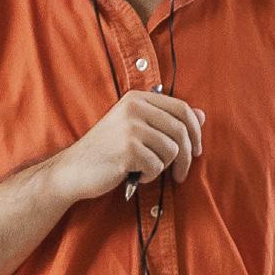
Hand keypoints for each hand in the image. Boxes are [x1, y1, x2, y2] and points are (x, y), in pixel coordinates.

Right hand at [49, 92, 204, 202]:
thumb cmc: (106, 151)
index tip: (196, 150)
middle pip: (181, 131)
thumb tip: (202, 115)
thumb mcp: (135, 128)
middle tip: (181, 173)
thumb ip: (166, 120)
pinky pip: (156, 167)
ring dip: (162, 167)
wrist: (72, 169)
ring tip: (144, 170)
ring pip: (172, 151)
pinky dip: (148, 177)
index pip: (182, 108)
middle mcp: (134, 108)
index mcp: (137, 98)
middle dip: (187, 157)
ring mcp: (130, 128)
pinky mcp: (127, 150)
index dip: (195, 132)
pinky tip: (133, 175)